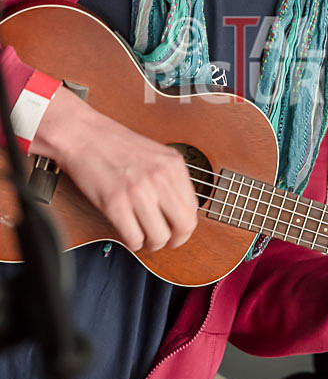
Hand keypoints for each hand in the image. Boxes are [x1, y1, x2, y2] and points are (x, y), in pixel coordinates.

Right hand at [30, 85, 198, 251]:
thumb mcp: (155, 155)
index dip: (185, 226)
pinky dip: (132, 242)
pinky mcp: (115, 203)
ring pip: (159, 237)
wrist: (83, 135)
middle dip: (175, 240)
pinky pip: (134, 238)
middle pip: (183, 225)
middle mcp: (160, 176)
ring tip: (143, 237)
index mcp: (173, 164)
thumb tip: (180, 210)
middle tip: (163, 240)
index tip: (176, 231)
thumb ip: (170, 178)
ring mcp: (139, 190)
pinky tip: (128, 233)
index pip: (193, 208)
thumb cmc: (115, 144)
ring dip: (151, 243)